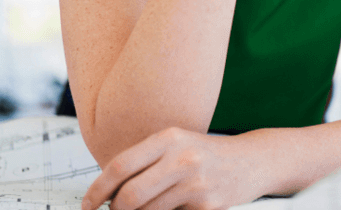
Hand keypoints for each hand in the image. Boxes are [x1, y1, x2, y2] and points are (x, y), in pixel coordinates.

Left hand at [81, 127, 263, 209]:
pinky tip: (173, 207)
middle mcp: (183, 158)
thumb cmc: (207, 154)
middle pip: (130, 195)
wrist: (252, 161)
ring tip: (143, 209)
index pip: (120, 166)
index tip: (88, 204)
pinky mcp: (208, 206)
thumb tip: (107, 191)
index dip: (97, 190)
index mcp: (169, 138)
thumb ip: (145, 161)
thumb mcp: (176, 145)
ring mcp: (197, 184)